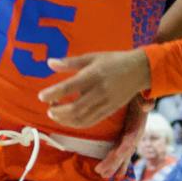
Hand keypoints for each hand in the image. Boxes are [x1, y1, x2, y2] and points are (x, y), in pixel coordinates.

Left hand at [37, 50, 151, 128]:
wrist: (139, 70)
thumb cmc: (113, 61)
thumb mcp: (91, 57)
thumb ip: (70, 62)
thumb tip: (49, 63)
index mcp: (93, 75)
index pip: (69, 87)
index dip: (53, 94)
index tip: (41, 96)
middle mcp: (99, 91)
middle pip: (75, 108)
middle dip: (58, 112)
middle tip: (49, 109)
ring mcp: (105, 103)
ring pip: (82, 118)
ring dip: (65, 120)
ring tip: (55, 114)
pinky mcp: (109, 110)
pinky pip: (91, 121)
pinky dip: (77, 124)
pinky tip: (68, 120)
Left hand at [91, 95, 152, 179]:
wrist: (140, 96)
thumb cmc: (140, 95)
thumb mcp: (143, 96)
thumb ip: (147, 101)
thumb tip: (146, 105)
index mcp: (137, 128)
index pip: (130, 142)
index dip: (123, 150)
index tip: (117, 156)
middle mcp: (134, 137)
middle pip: (124, 153)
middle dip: (113, 163)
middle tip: (101, 172)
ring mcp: (129, 139)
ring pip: (121, 155)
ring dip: (113, 166)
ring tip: (102, 175)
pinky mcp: (124, 137)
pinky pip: (119, 152)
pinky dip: (115, 162)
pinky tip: (110, 171)